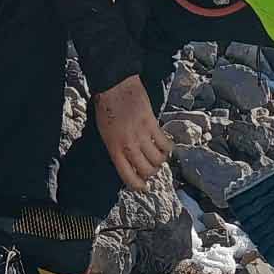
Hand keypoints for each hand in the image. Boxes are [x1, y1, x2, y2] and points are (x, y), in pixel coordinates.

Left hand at [95, 75, 171, 191]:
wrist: (114, 86)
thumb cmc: (107, 109)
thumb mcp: (105, 134)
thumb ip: (117, 150)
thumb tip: (129, 164)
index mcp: (114, 149)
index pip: (128, 177)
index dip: (138, 186)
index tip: (144, 187)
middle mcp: (128, 145)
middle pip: (147, 170)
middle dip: (151, 173)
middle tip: (152, 168)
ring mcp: (140, 134)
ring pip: (158, 159)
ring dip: (160, 161)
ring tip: (159, 156)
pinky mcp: (151, 123)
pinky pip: (164, 143)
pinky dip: (168, 147)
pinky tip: (165, 146)